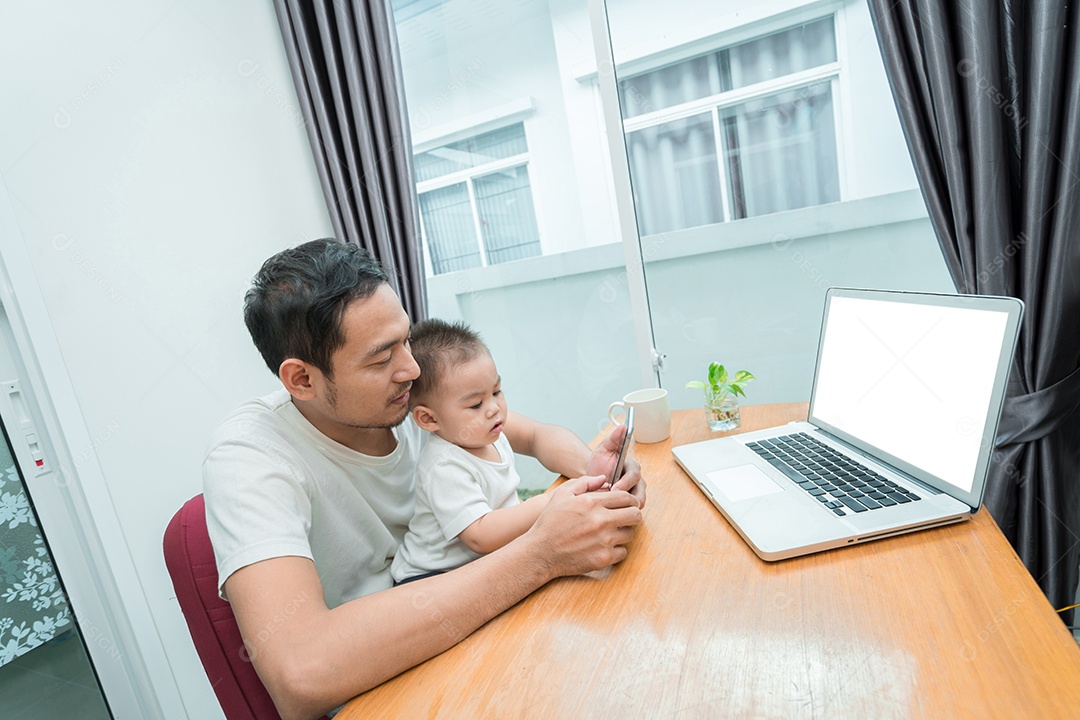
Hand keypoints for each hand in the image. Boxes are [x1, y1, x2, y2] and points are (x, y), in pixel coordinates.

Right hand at [526, 475, 642, 577]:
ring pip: (630, 534)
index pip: (626, 497)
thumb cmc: (550, 522)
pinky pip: (623, 552)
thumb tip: (603, 479)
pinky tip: (604, 546)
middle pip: (635, 515)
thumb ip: (584, 482)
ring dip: (623, 532)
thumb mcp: (562, 494)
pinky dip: (616, 550)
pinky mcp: (604, 558)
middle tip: (625, 517)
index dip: (630, 500)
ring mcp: (604, 540)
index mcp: (592, 503)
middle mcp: (601, 520)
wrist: (541, 552)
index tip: (629, 504)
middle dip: (632, 514)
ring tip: (610, 533)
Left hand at [585, 424, 646, 506]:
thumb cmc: (599, 462)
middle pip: (640, 492)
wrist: (591, 475)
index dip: (625, 482)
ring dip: (624, 505)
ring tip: (609, 505)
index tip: (613, 487)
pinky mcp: (630, 503)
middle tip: (611, 500)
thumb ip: (614, 438)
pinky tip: (610, 509)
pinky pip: (630, 510)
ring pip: (637, 503)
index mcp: (632, 466)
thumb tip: (623, 426)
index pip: (635, 475)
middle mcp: (637, 480)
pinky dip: (621, 511)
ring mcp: (635, 492)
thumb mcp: (604, 448)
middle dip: (626, 498)